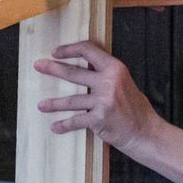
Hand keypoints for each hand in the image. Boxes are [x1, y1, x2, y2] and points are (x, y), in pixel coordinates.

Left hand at [34, 40, 159, 157]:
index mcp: (115, 68)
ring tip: (41, 105)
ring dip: (53, 104)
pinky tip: (55, 127)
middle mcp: (109, 81)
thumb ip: (105, 74)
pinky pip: (76, 121)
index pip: (88, 50)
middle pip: (73, 73)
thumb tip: (83, 67)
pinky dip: (64, 125)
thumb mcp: (124, 82)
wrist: (144, 132)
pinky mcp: (99, 119)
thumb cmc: (134, 108)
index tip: (55, 52)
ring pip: (71, 101)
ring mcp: (103, 100)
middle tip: (37, 66)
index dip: (70, 50)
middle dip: (53, 69)